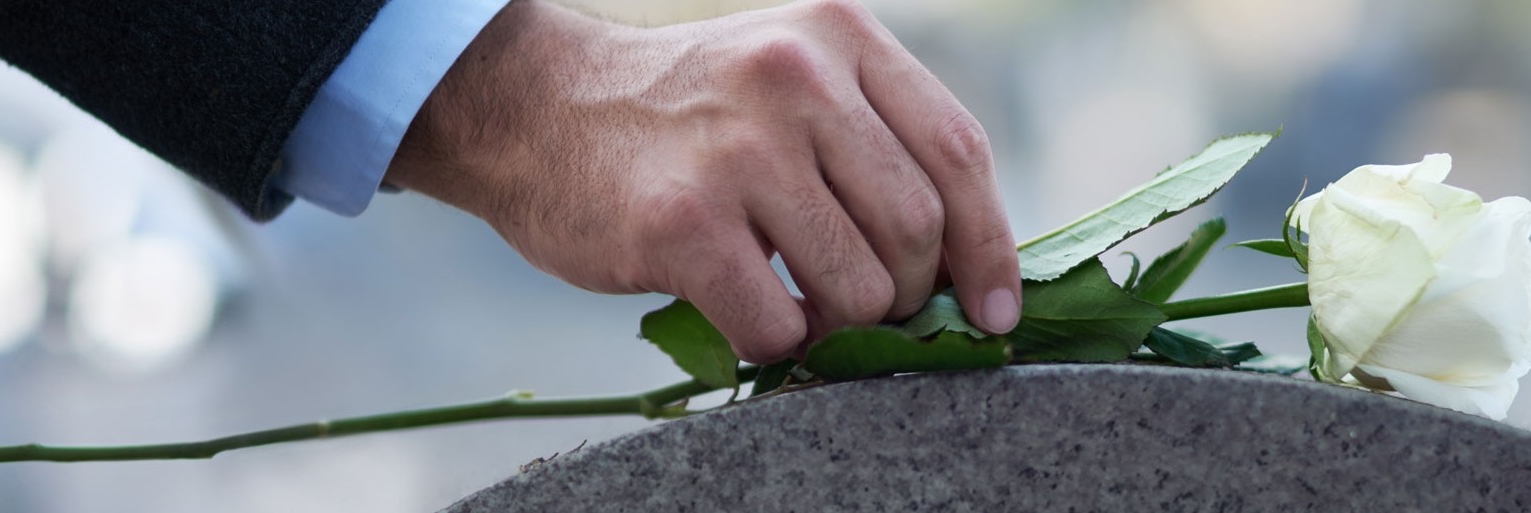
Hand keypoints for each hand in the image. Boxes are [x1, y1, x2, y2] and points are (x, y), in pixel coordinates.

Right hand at [383, 0, 1021, 362]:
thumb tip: (968, 264)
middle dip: (907, 293)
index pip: (959, 152)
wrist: (535, 107)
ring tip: (800, 306)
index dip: (990, 245)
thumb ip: (874, 140)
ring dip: (839, 325)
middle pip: (917, 229)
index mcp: (841, 35)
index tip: (995, 307)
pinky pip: (777, 325)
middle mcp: (797, 77)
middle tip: (864, 304)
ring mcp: (739, 149)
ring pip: (859, 287)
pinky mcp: (683, 222)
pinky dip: (776, 344)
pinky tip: (751, 316)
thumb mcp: (791, 77)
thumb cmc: (683, 117)